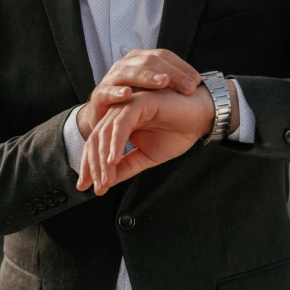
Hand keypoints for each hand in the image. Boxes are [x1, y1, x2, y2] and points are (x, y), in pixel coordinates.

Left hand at [75, 85, 215, 194]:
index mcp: (119, 124)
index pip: (96, 145)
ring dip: (102, 159)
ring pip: (105, 132)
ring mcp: (126, 106)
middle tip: (96, 186)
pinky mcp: (138, 102)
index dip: (89, 166)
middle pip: (95, 139)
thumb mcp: (148, 156)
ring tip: (105, 179)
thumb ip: (126, 166)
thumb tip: (106, 182)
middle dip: (92, 165)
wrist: (202, 117)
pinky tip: (113, 160)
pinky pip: (121, 124)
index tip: (87, 187)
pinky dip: (115, 143)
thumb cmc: (177, 131)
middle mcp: (118, 113)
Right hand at [76, 49, 201, 139]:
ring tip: (162, 83)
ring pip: (129, 71)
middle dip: (170, 73)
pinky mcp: (99, 95)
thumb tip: (200, 83)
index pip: (164, 56)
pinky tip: (128, 94)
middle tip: (188, 86)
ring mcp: (111, 78)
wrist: (107, 120)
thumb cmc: (136, 104)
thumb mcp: (155, 92)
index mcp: (141, 60)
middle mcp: (126, 65)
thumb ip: (172, 85)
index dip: (181, 66)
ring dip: (146, 77)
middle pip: (149, 60)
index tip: (198, 82)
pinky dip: (116, 91)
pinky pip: (106, 91)